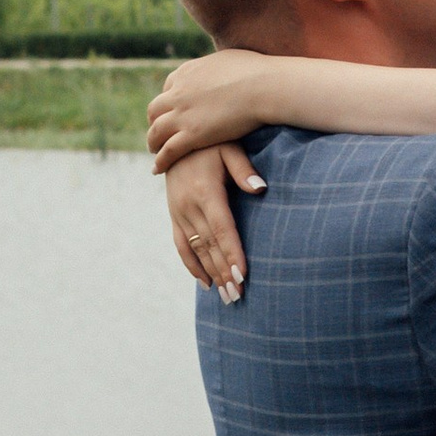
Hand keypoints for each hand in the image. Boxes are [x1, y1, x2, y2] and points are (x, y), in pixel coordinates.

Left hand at [148, 48, 277, 168]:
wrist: (264, 86)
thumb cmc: (258, 72)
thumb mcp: (230, 59)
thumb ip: (219, 67)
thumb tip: (226, 68)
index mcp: (187, 72)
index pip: (169, 88)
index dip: (169, 101)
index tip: (174, 111)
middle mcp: (178, 92)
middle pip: (155, 109)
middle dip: (155, 121)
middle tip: (159, 133)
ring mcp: (182, 114)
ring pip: (156, 131)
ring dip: (153, 142)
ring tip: (155, 152)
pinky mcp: (191, 135)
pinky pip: (168, 151)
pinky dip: (161, 161)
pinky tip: (158, 169)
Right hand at [165, 143, 264, 299]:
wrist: (173, 139)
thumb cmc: (210, 142)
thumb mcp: (228, 148)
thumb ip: (243, 169)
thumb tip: (261, 189)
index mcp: (205, 191)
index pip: (222, 228)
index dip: (231, 253)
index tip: (242, 274)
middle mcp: (189, 206)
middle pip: (210, 245)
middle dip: (224, 272)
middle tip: (238, 295)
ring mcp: (179, 213)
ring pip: (196, 250)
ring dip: (212, 274)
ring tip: (227, 296)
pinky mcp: (174, 216)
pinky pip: (181, 245)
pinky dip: (192, 265)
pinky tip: (206, 283)